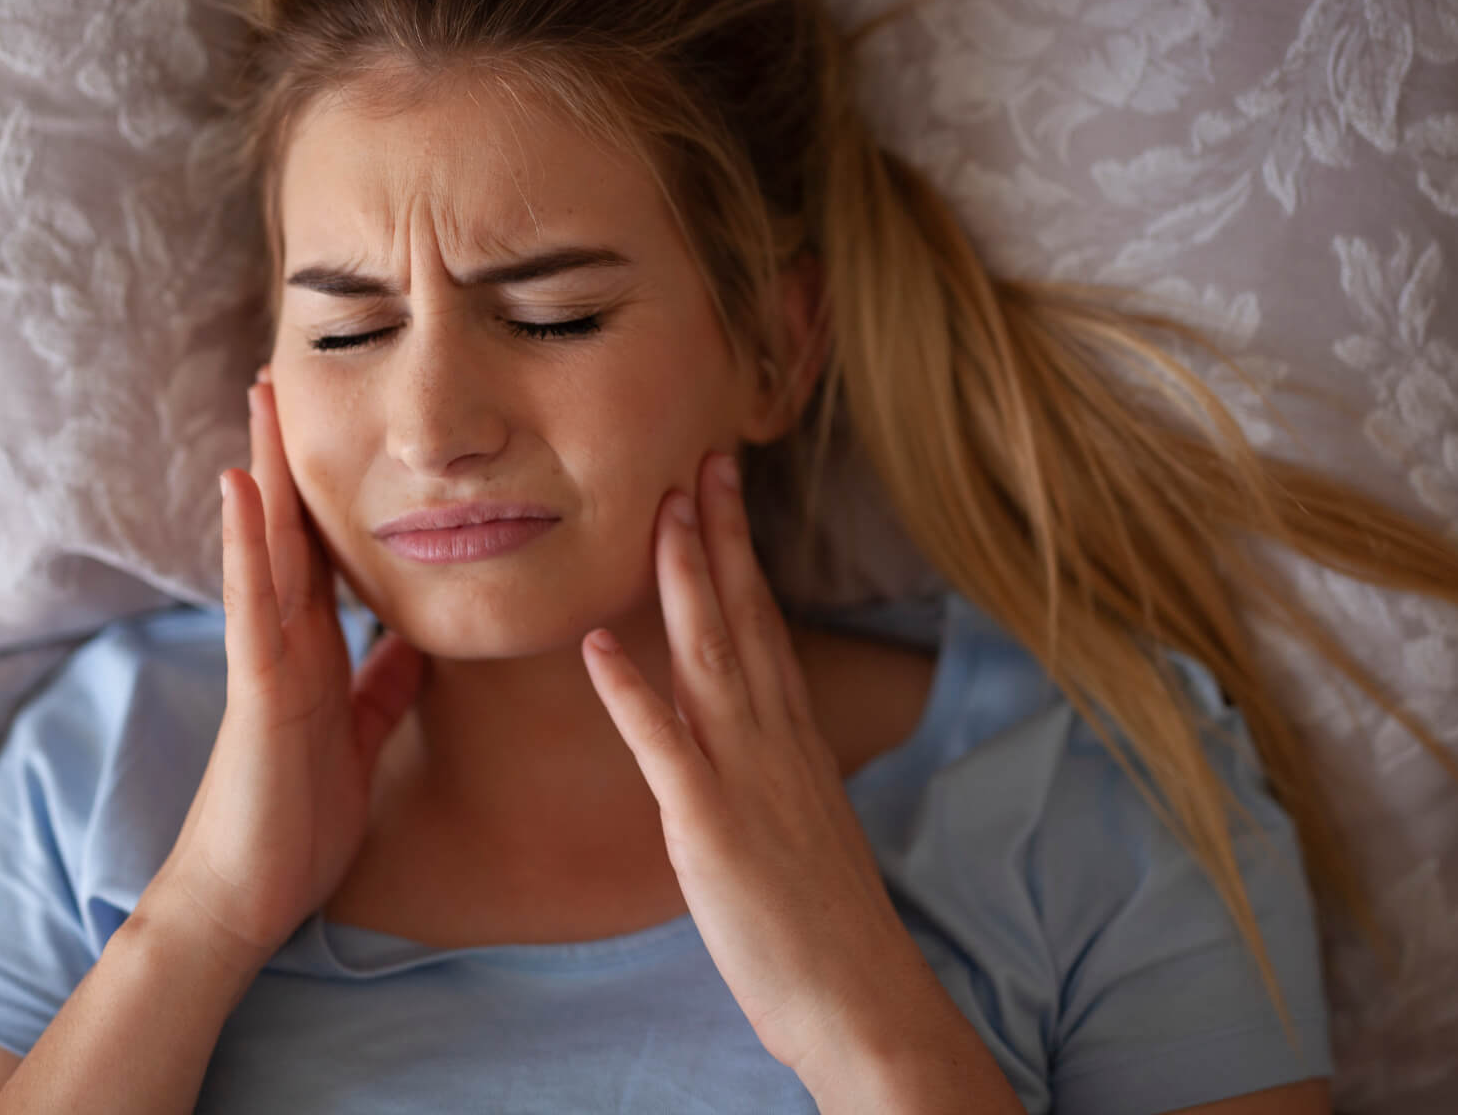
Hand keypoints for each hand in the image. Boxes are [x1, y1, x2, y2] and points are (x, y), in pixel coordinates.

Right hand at [148, 367, 423, 972]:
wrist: (250, 895)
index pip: (323, 554)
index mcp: (314, 653)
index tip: (340, 427)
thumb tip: (417, 641)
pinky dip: (248, 543)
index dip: (330, 492)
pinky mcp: (256, 688)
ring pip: (266, 548)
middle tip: (288, 376)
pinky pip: (254, 604)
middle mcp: (285, 642)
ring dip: (265, 471)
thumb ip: (382, 686)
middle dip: (290, 457)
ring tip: (263, 397)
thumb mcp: (360, 738)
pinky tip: (243, 487)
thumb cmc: (299, 821)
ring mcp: (265, 658)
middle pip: (291, 532)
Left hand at [579, 450, 946, 1079]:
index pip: (765, 623)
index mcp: (793, 738)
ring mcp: (744, 778)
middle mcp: (774, 741)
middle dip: (717, 535)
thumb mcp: (803, 823)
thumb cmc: (827, 925)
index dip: (740, 552)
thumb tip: (749, 739)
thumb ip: (773, 770)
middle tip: (698, 458)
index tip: (723, 488)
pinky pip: (664, 748)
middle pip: (742, 617)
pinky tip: (595, 646)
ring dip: (682, 581)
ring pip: (710, 657)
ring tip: (657, 512)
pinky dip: (629, 693)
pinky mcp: (709, 828)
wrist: (862, 1000)